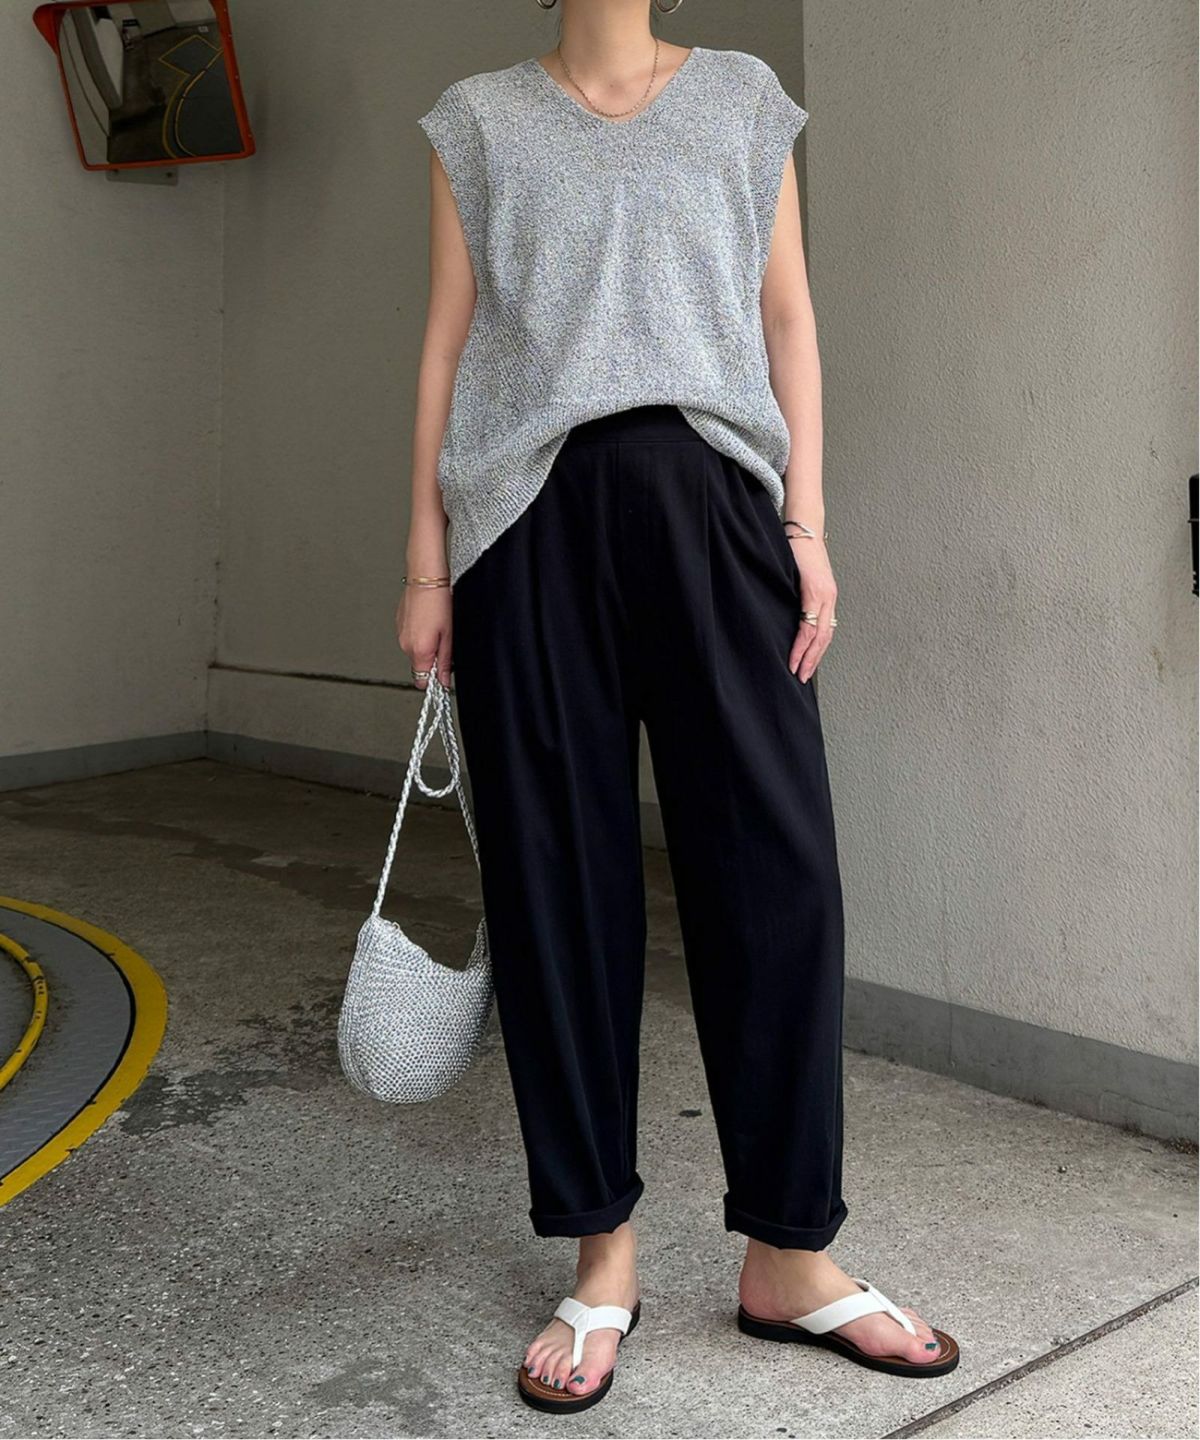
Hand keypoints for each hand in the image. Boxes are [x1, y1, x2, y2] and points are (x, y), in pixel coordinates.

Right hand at [396, 584, 452, 689]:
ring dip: (426, 646)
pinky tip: (428, 621)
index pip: (422, 682)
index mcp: (419, 651)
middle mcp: (406, 645)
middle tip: (444, 642)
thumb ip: (445, 661)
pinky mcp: (399, 624)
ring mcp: (400, 634)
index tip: (443, 673)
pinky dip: (419, 634)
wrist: (425, 579)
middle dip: (432, 660)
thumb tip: (444, 681)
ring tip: (436, 628)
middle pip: (419, 666)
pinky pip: (410, 638)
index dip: (434, 679)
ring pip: (415, 651)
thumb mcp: (448, 635)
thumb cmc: (438, 602)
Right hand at [786, 543, 836, 683]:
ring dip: (808, 657)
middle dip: (813, 661)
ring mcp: (824, 595)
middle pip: (824, 639)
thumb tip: (789, 611)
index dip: (815, 652)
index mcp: (826, 596)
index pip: (824, 632)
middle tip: (802, 678)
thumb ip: (798, 594)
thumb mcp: (799, 576)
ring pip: (819, 635)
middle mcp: (829, 598)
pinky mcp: (815, 591)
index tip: (806, 668)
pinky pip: (809, 624)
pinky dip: (802, 642)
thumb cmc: (797, 549)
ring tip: (798, 672)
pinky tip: (796, 654)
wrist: (802, 527)